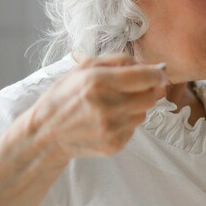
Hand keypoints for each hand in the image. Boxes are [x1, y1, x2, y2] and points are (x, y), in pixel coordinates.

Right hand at [26, 54, 167, 159]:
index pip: (146, 76)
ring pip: (144, 112)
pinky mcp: (114, 144)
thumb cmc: (65, 96)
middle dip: (150, 89)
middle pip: (152, 96)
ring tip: (115, 105)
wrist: (45, 134)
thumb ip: (118, 61)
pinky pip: (134, 129)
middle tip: (139, 88)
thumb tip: (153, 66)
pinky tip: (108, 120)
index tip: (159, 73)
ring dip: (137, 106)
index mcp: (97, 81)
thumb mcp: (83, 69)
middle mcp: (106, 106)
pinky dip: (127, 122)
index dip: (158, 74)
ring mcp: (111, 128)